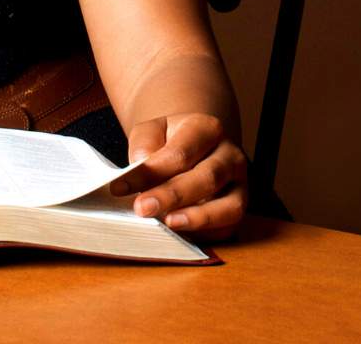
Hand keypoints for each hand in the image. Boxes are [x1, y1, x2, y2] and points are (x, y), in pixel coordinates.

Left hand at [109, 113, 247, 240]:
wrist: (192, 144)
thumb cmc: (168, 140)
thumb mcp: (150, 132)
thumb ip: (143, 148)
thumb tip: (140, 177)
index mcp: (206, 128)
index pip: (180, 153)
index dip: (150, 173)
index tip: (120, 187)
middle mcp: (231, 154)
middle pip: (207, 178)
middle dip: (172, 196)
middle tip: (142, 209)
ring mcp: (241, 183)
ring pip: (228, 205)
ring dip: (197, 217)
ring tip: (168, 222)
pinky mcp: (240, 207)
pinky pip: (230, 225)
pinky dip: (209, 231)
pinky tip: (185, 232)